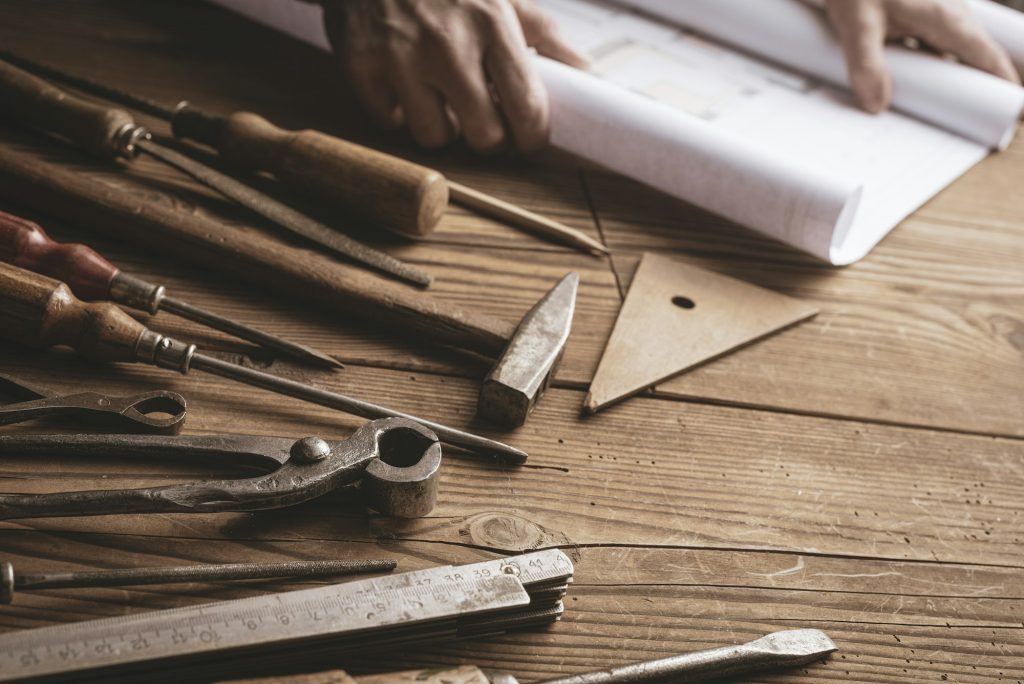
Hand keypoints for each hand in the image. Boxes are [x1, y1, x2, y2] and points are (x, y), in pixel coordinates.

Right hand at [322, 0, 586, 152]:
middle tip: (482, 117)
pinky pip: (389, 122)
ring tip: (438, 96)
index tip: (529, 139)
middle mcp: (448, 44)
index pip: (527, 109)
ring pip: (435, 136)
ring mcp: (401, 58)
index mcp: (492, 23)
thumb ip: (546, 34)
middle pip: (484, 136)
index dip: (533, 137)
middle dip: (488, 134)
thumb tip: (586, 72)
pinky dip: (396, 111)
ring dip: (441, 125)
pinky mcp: (361, 67)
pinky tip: (401, 84)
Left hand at [824, 0, 1019, 112]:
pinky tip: (905, 76)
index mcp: (945, 17)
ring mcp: (934, 9)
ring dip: (944, 74)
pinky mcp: (915, 9)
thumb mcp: (857, 24)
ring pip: (948, 48)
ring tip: (935, 105)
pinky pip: (929, 41)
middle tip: (966, 118)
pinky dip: (925, 61)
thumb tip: (877, 106)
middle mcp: (948, 12)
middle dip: (971, 85)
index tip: (1012, 106)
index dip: (1001, 80)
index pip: (986, 54)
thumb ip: (866, 65)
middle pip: (970, 55)